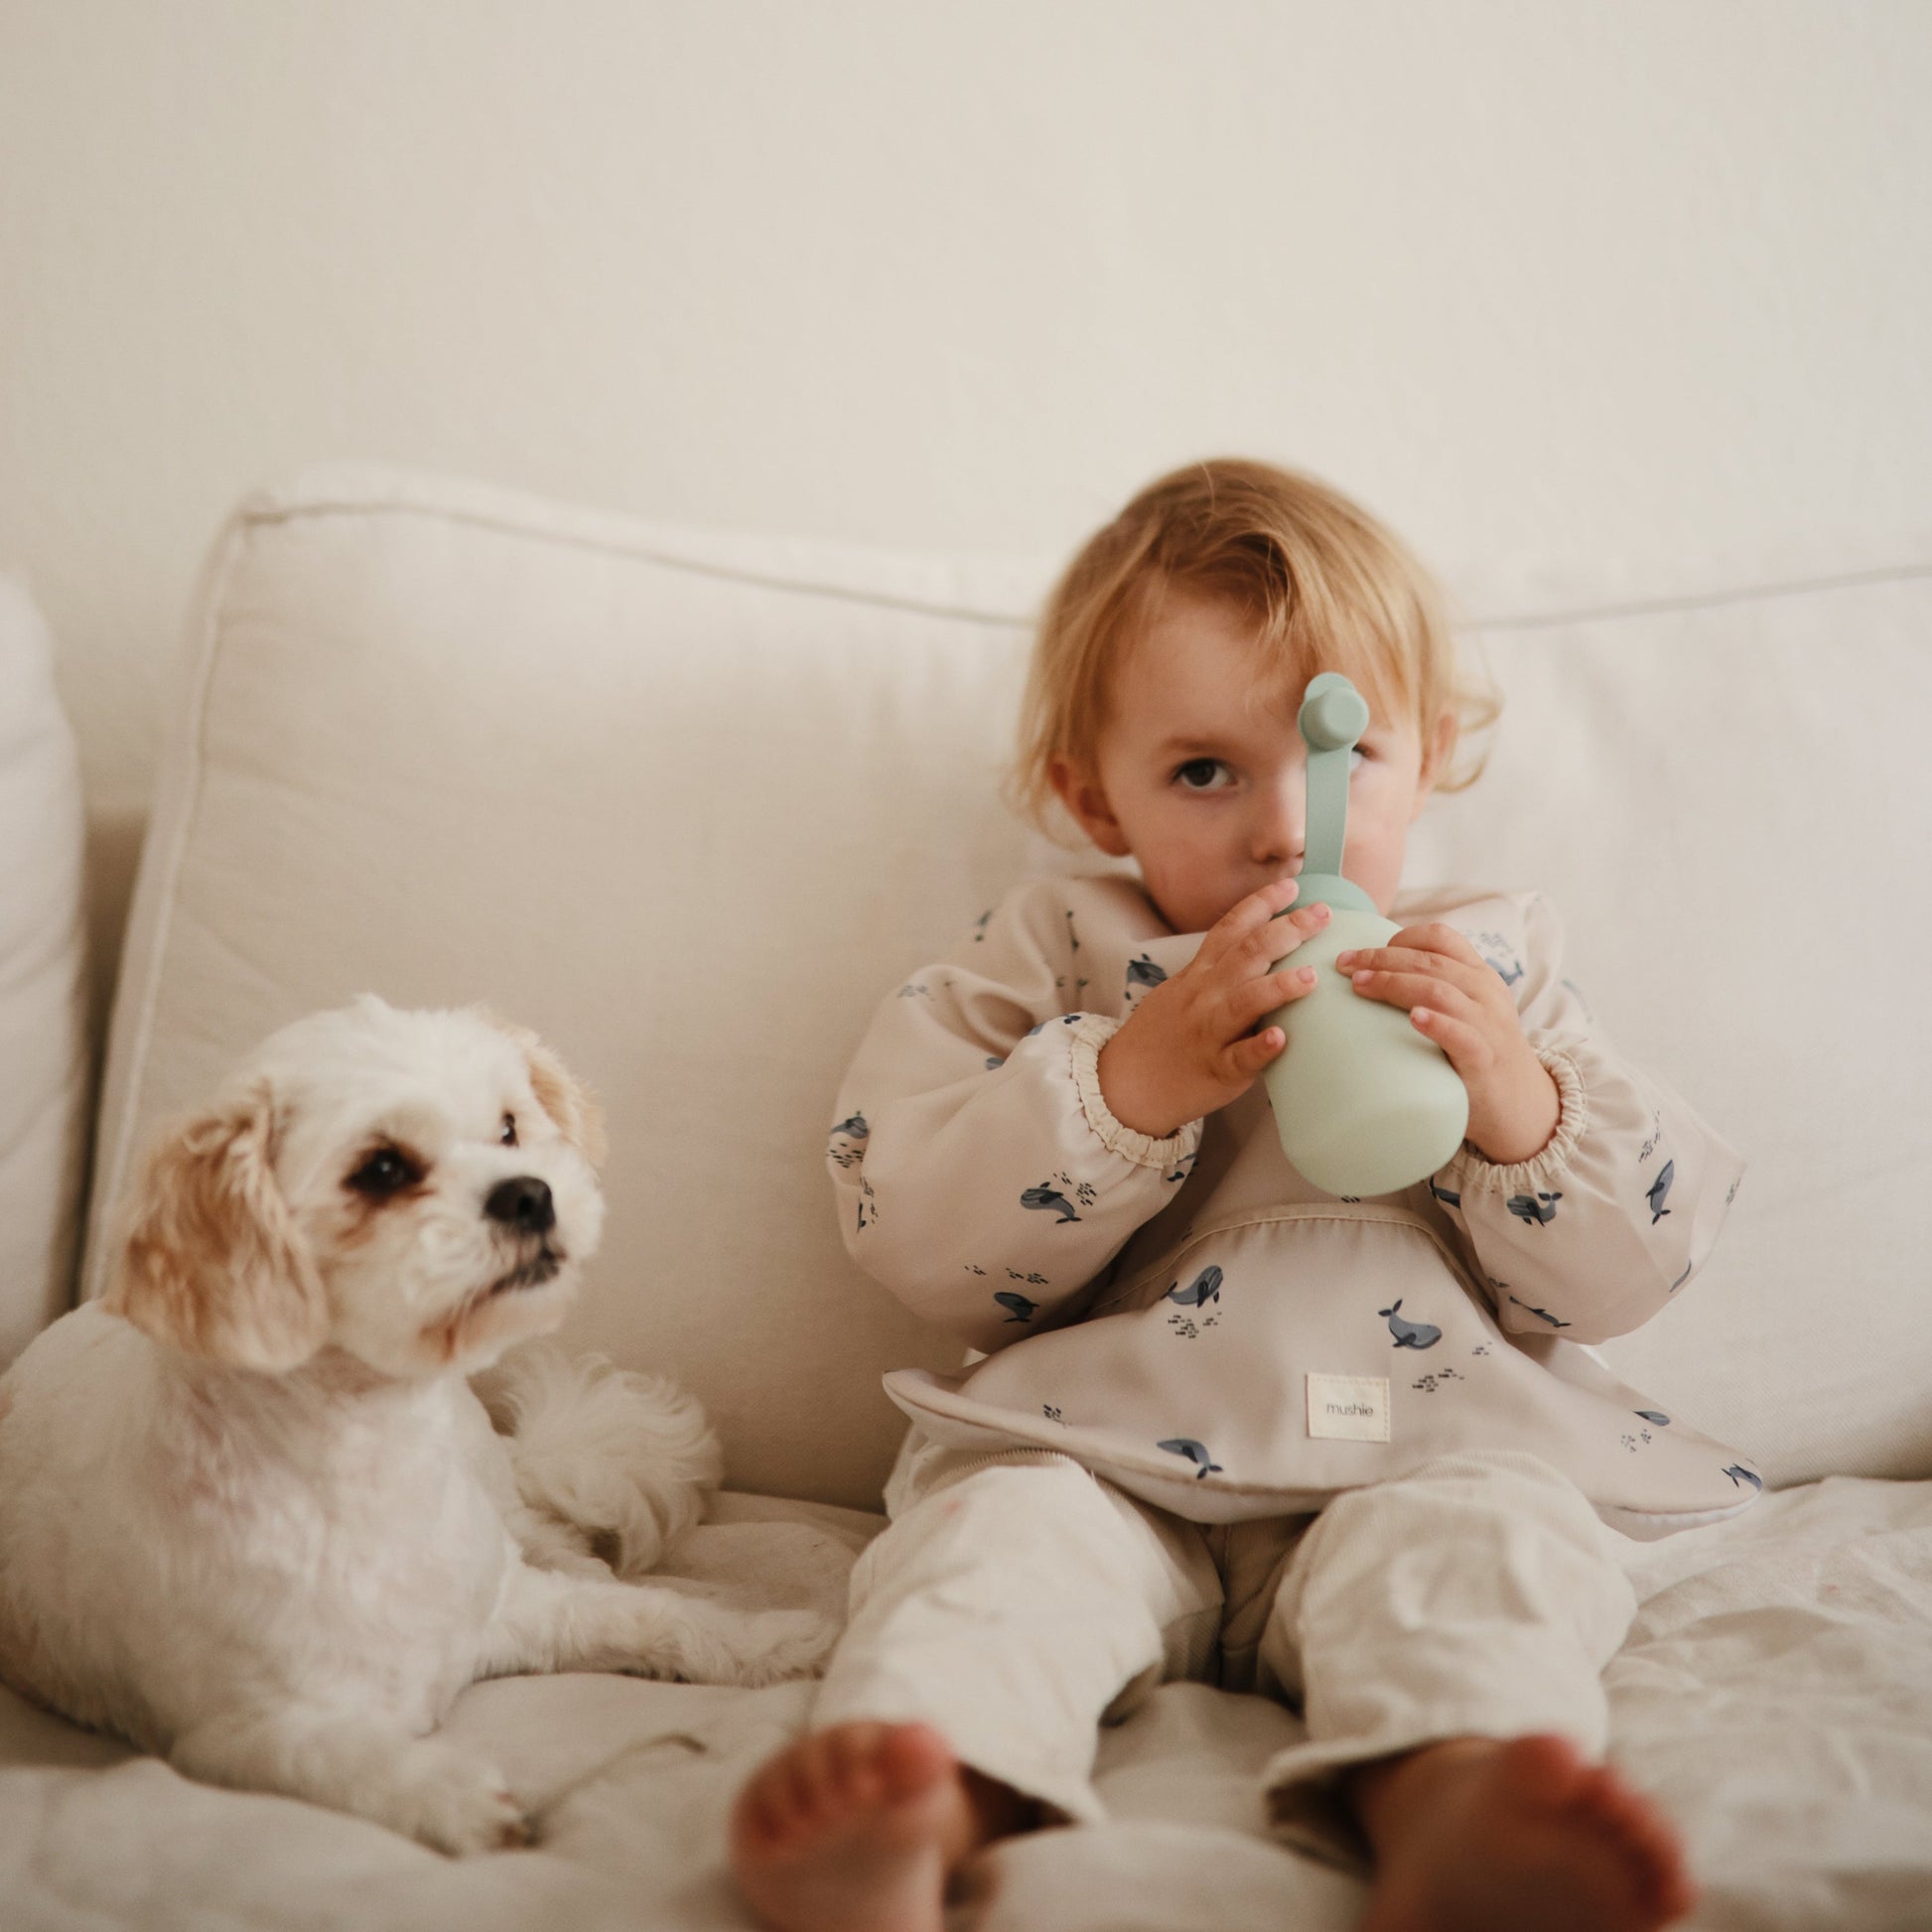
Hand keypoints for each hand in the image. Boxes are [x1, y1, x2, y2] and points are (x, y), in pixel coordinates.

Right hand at [1098, 879, 1328, 1138]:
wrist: (1126, 1086)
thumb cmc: (1162, 1038)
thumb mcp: (1181, 992)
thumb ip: (1217, 973)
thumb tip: (1260, 951)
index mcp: (1199, 975)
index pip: (1231, 928)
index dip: (1261, 903)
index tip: (1292, 885)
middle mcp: (1205, 996)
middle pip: (1247, 954)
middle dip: (1288, 929)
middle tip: (1324, 914)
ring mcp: (1210, 1032)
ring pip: (1245, 1002)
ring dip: (1278, 986)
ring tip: (1312, 976)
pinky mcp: (1217, 1070)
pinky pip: (1240, 1058)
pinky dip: (1260, 1047)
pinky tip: (1281, 1039)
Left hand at [1336, 923, 1559, 1164]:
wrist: (1520, 1104)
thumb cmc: (1477, 1051)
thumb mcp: (1464, 1009)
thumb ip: (1434, 987)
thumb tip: (1371, 973)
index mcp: (1478, 975)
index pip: (1441, 938)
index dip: (1400, 938)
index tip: (1363, 952)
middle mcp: (1485, 993)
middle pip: (1430, 962)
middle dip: (1382, 959)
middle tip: (1344, 965)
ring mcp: (1488, 1025)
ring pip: (1440, 990)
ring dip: (1395, 984)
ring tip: (1361, 985)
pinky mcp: (1485, 1059)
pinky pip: (1462, 1036)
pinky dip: (1437, 1024)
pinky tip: (1414, 1018)